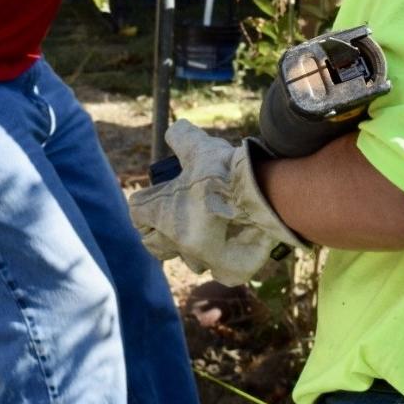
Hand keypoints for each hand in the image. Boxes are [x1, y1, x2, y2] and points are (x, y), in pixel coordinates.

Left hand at [128, 120, 305, 286]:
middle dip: (164, 231)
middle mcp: (176, 241)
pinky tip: (233, 240)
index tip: (161, 193)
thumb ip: (181, 138)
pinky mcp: (226, 270)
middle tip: (182, 214)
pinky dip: (223, 257)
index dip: (147, 200)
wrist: (266, 195)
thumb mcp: (200, 146)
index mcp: (162, 212)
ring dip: (194, 245)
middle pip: (154, 243)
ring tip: (211, 226)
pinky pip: (218, 268)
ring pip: (188, 258)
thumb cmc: (228, 173)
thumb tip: (173, 132)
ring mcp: (201, 259)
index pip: (138, 211)